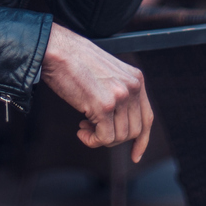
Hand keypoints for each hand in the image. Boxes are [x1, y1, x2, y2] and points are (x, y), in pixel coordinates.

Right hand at [41, 22, 154, 162]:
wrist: (57, 51)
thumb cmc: (76, 62)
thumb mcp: (108, 74)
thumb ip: (120, 92)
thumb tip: (119, 122)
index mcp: (136, 79)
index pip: (147, 117)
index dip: (142, 140)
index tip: (135, 155)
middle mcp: (133, 87)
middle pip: (134, 131)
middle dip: (113, 138)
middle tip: (93, 129)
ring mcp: (120, 96)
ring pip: (119, 137)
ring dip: (100, 138)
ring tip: (84, 126)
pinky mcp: (103, 105)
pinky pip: (104, 138)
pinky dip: (92, 140)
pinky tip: (81, 130)